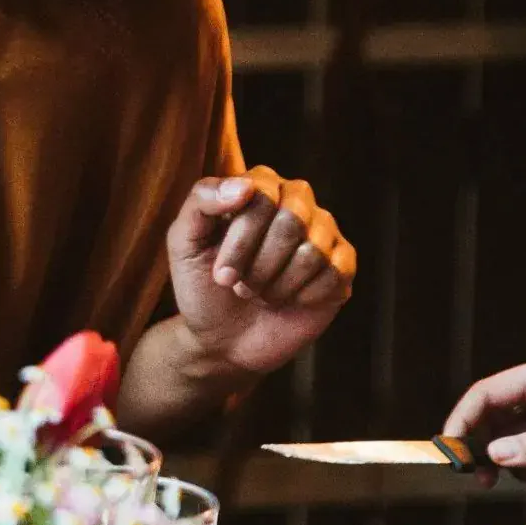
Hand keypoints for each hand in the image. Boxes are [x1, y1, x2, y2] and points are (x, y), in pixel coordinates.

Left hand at [165, 167, 355, 382]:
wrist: (222, 339)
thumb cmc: (202, 283)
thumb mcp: (184, 240)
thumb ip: (202, 201)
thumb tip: (246, 185)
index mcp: (259, 185)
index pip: (260, 194)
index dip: (241, 240)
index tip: (221, 275)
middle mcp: (296, 202)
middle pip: (291, 221)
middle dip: (258, 266)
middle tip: (240, 286)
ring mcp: (323, 234)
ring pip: (312, 252)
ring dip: (277, 285)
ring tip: (260, 293)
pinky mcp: (342, 268)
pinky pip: (334, 274)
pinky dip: (302, 297)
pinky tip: (287, 301)